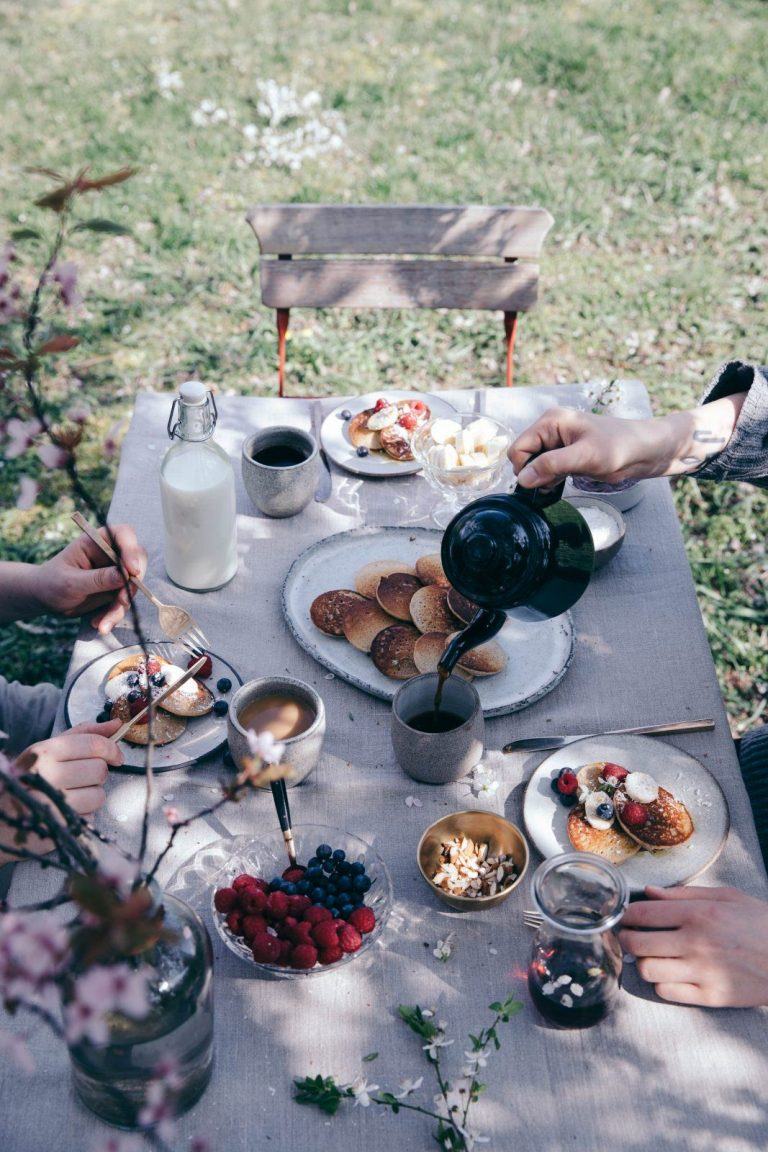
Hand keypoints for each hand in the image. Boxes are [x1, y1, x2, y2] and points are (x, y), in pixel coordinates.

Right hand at [0, 720, 122, 861]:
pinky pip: (89, 817)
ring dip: (91, 795)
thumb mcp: (48, 749)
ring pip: (98, 796)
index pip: (93, 745)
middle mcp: (47, 775)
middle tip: (78, 777)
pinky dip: (82, 814)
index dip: (112, 749)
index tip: (115, 756)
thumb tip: (117, 724)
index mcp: (44, 751)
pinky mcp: (56, 826)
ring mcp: (50, 803)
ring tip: (70, 794)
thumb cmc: (29, 776)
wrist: (1, 813)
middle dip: (95, 774)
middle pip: (99, 771)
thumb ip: (84, 734)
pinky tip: (65, 810)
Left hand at [35, 524, 146, 632]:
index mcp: (96, 542)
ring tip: (102, 624)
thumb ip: (98, 578)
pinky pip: (123, 603)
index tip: (132, 571)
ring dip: (120, 607)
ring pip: (132, 586)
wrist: (45, 599)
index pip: (123, 535)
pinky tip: (99, 624)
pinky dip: (113, 616)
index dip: (131, 550)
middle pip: (137, 560)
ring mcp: (115, 573)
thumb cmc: (51, 582)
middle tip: (122, 600)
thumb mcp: (71, 582)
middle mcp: (109, 555)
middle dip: (133, 583)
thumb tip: (125, 575)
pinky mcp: (115, 590)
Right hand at [508, 392, 746, 489]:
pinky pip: (546, 470)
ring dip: (541, 479)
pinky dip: (549, 481)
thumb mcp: (585, 457)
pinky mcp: (567, 456)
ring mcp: (559, 443)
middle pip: (524, 457)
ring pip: (534, 466)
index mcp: (552, 421)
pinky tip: (559, 487)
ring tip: (557, 487)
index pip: (519, 448)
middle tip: (552, 486)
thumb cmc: (621, 447)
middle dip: (532, 474)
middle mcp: (551, 429)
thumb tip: (523, 479)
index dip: (524, 469)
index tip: (539, 485)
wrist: (647, 451)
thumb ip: (551, 465)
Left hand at [619, 885, 767, 1007]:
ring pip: (648, 970)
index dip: (626, 916)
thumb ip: (684, 894)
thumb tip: (650, 893)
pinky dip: (662, 983)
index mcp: (698, 913)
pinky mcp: (711, 996)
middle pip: (637, 944)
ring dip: (644, 963)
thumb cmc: (760, 923)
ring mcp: (702, 972)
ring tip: (652, 956)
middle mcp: (696, 942)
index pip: (642, 914)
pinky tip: (670, 973)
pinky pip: (667, 992)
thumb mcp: (726, 896)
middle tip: (630, 937)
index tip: (625, 917)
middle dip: (627, 939)